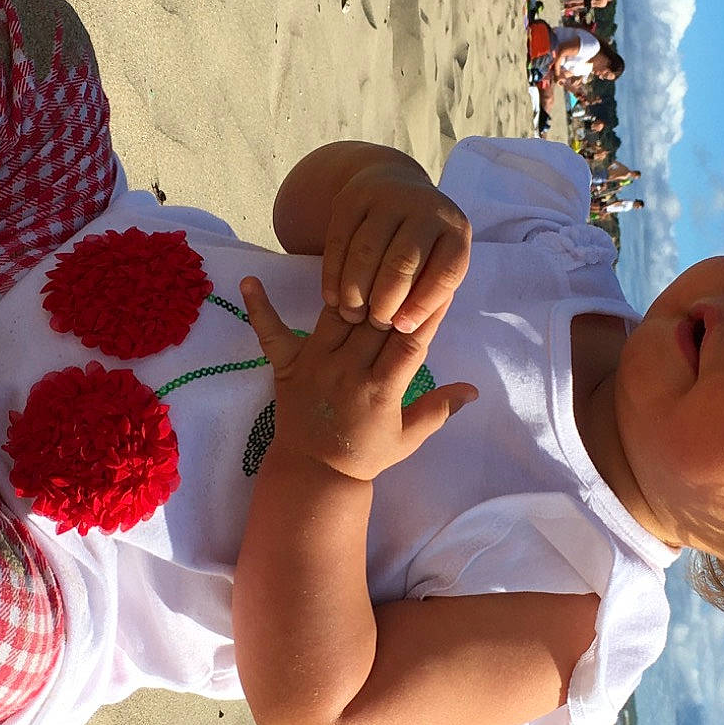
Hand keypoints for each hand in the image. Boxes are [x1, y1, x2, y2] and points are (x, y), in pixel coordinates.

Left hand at [242, 277, 475, 482]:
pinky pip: (271, 334)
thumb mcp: (408, 438)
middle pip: (376, 320)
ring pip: (336, 313)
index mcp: (382, 388)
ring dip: (350, 283)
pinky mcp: (287, 366)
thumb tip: (473, 388)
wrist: (314, 475)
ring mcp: (315, 363)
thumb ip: (438, 410)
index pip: (410, 341)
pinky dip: (260, 309)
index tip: (440, 283)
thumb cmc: (365, 455)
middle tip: (407, 254)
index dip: (426, 312)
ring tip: (365, 249)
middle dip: (394, 288)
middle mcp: (348, 369)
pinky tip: (250, 280)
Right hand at [319, 160, 469, 333]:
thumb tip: (403, 328)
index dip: (423, 306)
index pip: (446, 273)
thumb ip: (429, 292)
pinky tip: (333, 298)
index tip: (402, 329)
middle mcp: (425, 207)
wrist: (396, 183)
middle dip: (385, 302)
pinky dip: (333, 275)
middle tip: (375, 324)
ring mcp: (387, 197)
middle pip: (402, 263)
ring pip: (366, 253)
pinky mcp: (352, 198)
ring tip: (352, 315)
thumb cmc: (422, 240)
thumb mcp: (438, 260)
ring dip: (355, 291)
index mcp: (455, 230)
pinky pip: (338, 242)